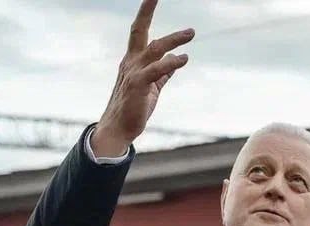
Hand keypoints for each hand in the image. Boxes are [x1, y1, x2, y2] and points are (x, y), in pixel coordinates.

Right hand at [91, 0, 193, 156]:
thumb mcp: (152, 87)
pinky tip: (184, 59)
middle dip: (146, 11)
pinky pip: (157, 70)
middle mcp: (131, 62)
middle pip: (139, 30)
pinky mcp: (138, 86)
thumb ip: (163, 73)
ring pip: (154, 49)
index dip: (146, 13)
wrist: (119, 129)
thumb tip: (175, 60)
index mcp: (132, 60)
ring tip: (190, 33)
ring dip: (173, 40)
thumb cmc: (134, 108)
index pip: (139, 32)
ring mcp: (133, 73)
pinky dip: (171, 63)